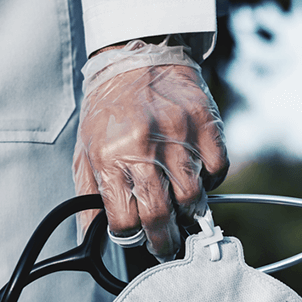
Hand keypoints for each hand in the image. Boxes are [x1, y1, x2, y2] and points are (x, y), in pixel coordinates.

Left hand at [73, 62, 228, 260]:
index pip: (125, 221)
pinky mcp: (205, 125)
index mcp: (110, 158)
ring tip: (181, 210)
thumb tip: (90, 238)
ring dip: (188, 213)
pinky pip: (217, 171)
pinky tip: (196, 176)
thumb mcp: (85, 153)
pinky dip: (210, 182)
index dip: (132, 237)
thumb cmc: (108, 111)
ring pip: (192, 199)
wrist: (135, 55)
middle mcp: (144, 148)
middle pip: (160, 216)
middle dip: (164, 242)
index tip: (138, 238)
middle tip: (166, 246)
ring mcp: (179, 136)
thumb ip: (87, 199)